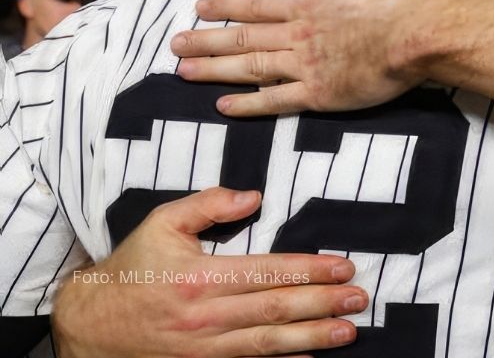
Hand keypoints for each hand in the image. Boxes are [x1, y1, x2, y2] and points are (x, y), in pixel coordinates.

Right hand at [52, 187, 365, 357]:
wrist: (89, 324)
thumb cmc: (133, 268)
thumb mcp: (162, 223)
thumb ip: (208, 204)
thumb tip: (253, 195)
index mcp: (201, 277)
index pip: (269, 272)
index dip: (310, 270)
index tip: (343, 267)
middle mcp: (207, 316)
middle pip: (276, 311)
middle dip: (323, 305)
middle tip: (358, 299)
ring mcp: (205, 349)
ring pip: (268, 345)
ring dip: (313, 338)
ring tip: (348, 332)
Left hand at [171, 0, 462, 115]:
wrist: (422, 31)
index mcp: (312, 3)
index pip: (258, 4)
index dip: (226, 6)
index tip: (200, 7)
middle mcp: (300, 33)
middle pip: (242, 37)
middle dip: (205, 40)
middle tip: (175, 44)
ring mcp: (307, 64)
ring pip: (249, 67)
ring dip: (214, 69)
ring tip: (183, 72)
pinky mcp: (321, 93)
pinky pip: (276, 101)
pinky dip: (248, 105)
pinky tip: (223, 107)